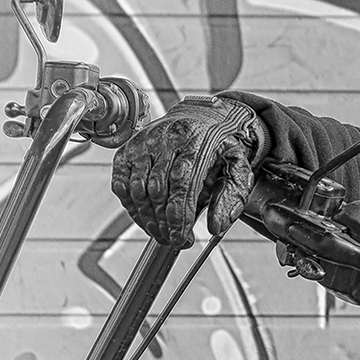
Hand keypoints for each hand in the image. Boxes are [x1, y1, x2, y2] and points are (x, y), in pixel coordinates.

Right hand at [111, 94, 263, 247]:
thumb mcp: (238, 167)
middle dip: (164, 224)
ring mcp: (143, 143)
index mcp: (196, 142)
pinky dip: (130, 205)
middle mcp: (166, 139)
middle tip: (174, 242)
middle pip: (157, 190)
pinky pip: (121, 183)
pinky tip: (144, 217)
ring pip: (137, 189)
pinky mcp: (128, 149)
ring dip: (147, 219)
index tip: (182, 240)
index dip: (179, 217)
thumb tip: (215, 227)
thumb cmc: (221, 146)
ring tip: (161, 234)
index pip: (182, 185)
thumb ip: (232, 198)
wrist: (203, 117)